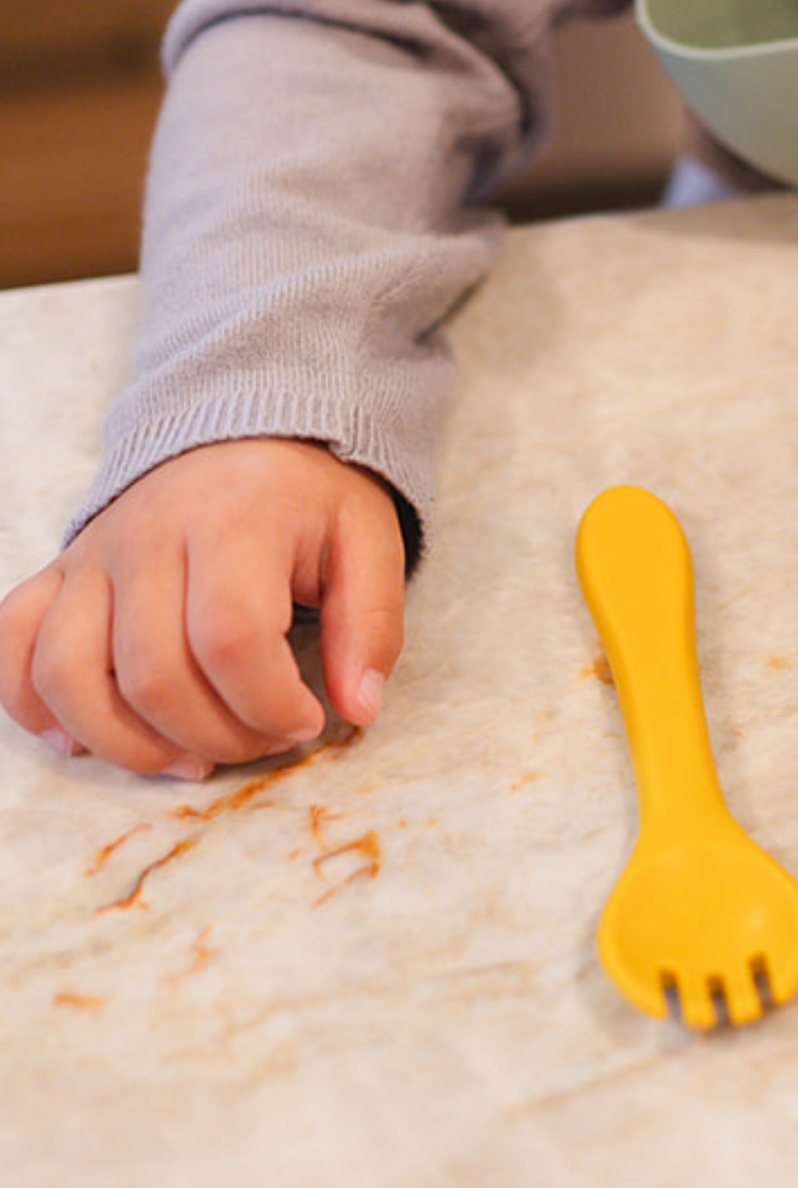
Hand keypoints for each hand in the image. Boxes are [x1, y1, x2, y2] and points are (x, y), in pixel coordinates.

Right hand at [0, 438, 405, 778]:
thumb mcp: (370, 542)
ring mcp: (90, 558)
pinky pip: (12, 645)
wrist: (243, 428)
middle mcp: (144, 539)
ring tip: (190, 759)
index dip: (268, 704)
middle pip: (151, 673)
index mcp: (231, 523)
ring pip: (66, 673)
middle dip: (215, 735)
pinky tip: (88, 740)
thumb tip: (359, 709)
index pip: (230, 640)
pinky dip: (35, 705)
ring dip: (127, 742)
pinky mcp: (58, 574)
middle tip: (264, 740)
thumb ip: (371, 626)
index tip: (308, 721)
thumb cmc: (310, 496)